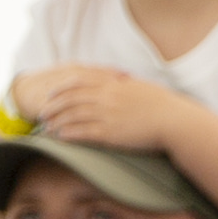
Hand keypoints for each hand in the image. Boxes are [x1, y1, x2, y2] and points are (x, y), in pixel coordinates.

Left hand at [17, 62, 204, 151]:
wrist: (174, 121)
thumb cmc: (163, 106)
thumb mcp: (141, 89)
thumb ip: (126, 86)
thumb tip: (121, 82)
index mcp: (113, 85)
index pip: (80, 81)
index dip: (62, 87)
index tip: (52, 92)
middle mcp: (107, 97)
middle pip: (71, 98)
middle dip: (53, 106)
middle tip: (43, 113)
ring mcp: (108, 114)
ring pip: (73, 115)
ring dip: (57, 121)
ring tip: (48, 128)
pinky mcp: (111, 132)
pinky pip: (83, 132)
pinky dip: (69, 133)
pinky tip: (60, 137)